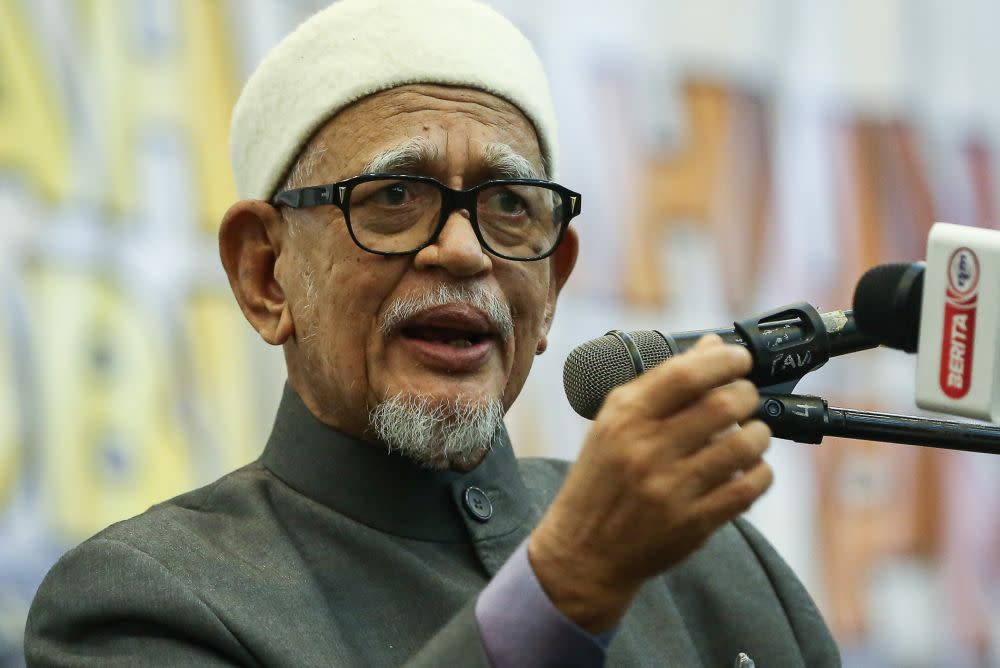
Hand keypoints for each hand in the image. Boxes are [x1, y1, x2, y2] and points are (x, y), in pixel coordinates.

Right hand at [528, 335, 772, 631]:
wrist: (584, 551)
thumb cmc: (601, 480)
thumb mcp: (613, 425)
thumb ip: (661, 385)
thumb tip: (712, 346)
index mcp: (623, 419)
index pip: (684, 375)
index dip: (723, 360)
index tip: (740, 358)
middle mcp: (646, 451)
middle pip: (723, 405)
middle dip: (747, 394)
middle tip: (747, 397)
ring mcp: (671, 489)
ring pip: (743, 446)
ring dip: (759, 433)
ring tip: (753, 432)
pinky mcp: (693, 523)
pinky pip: (748, 487)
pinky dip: (759, 472)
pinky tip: (749, 468)